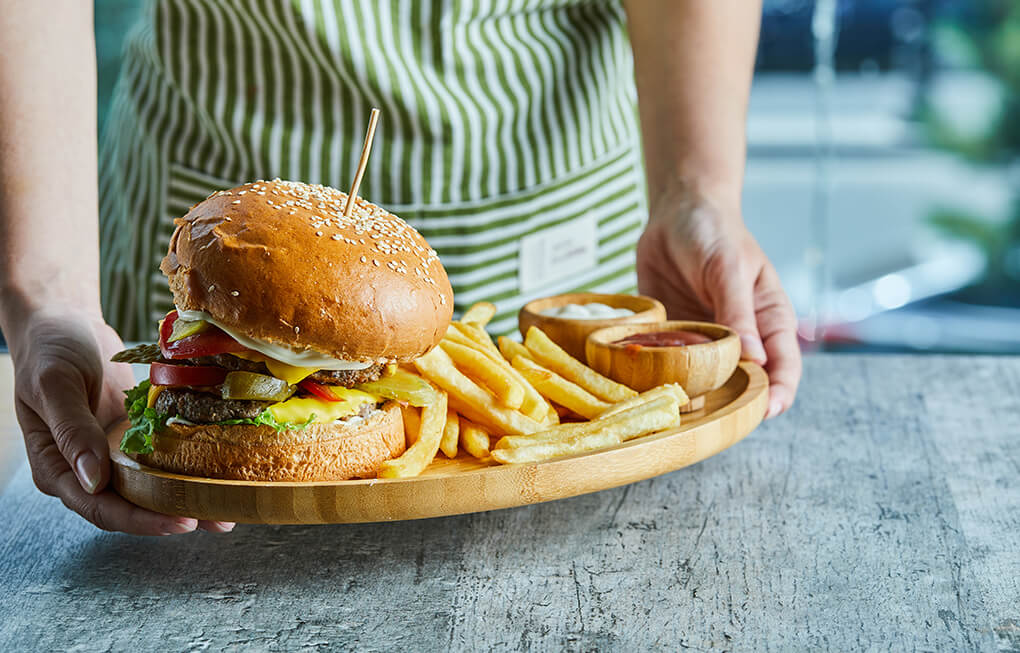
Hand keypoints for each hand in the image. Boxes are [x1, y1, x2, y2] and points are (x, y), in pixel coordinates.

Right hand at [5, 304, 233, 534]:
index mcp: (57, 468)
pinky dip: (187, 468)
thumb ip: (71, 431)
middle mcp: (86, 469)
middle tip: (216, 520)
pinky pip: (162, 459)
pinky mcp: (135, 437)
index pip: (100, 507)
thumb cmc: (49, 349)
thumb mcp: (54, 384)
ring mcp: (112, 454)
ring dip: (187, 499)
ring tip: (227, 511)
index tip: (178, 521)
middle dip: (171, 515)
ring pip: (151, 488)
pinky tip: (218, 474)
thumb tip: (93, 482)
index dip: (140, 519)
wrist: (64, 322)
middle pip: (131, 506)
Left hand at [636, 191, 800, 417]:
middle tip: (717, 422)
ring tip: (680, 410)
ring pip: (705, 379)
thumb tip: (756, 360)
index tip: (765, 412)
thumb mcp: (728, 269)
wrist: (676, 212)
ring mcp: (706, 339)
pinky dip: (661, 376)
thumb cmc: (715, 233)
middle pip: (745, 381)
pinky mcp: (673, 336)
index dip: (779, 392)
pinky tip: (648, 388)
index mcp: (768, 319)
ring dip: (694, 394)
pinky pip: (669, 363)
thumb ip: (739, 313)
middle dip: (734, 403)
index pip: (783, 365)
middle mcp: (740, 336)